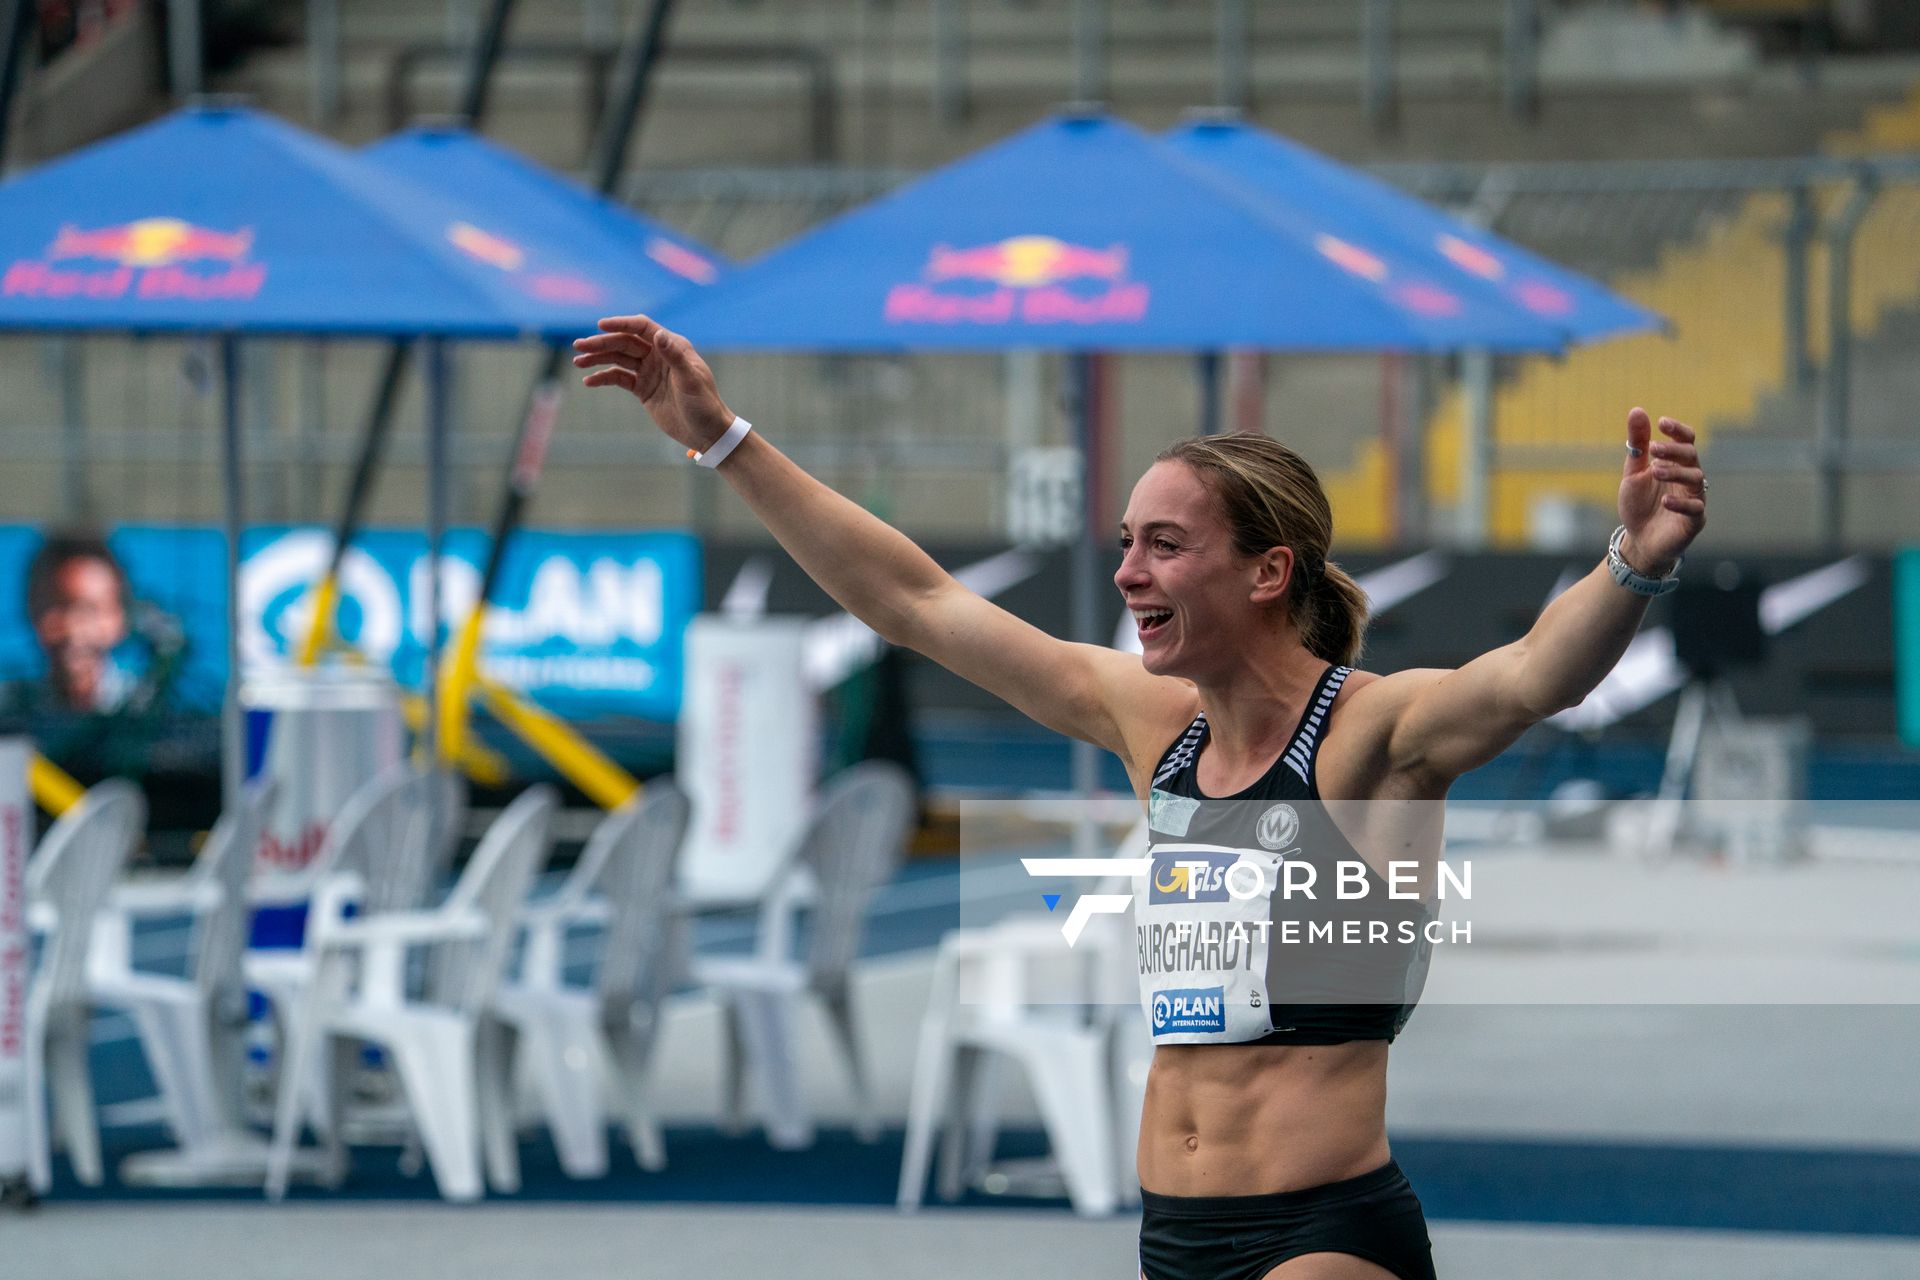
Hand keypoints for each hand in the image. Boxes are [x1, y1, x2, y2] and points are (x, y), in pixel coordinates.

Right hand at [572, 315, 734, 453]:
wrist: (707, 433)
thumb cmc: (704, 405)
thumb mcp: (691, 381)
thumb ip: (675, 357)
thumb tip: (659, 335)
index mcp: (672, 346)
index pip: (642, 327)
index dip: (621, 324)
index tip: (600, 325)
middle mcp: (658, 355)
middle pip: (625, 342)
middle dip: (601, 343)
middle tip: (579, 346)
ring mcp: (649, 371)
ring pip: (618, 359)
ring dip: (598, 358)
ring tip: (578, 362)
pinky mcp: (643, 389)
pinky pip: (619, 378)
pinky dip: (604, 378)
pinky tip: (589, 381)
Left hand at [1617, 406, 1704, 576]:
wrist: (1638, 540)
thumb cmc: (1639, 505)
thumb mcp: (1633, 473)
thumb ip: (1638, 445)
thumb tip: (1637, 410)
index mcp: (1677, 464)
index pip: (1686, 441)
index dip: (1678, 430)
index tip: (1662, 423)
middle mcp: (1689, 479)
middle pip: (1692, 456)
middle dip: (1674, 450)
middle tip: (1654, 449)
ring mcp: (1694, 499)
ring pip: (1696, 479)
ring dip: (1677, 472)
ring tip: (1656, 471)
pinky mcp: (1694, 521)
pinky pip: (1695, 509)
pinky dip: (1681, 503)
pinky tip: (1665, 500)